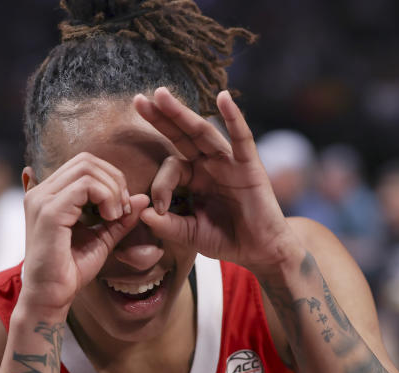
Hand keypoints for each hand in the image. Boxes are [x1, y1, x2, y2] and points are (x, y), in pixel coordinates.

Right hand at [21, 153, 147, 315]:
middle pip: (87, 161)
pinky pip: (86, 186)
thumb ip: (119, 219)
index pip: (84, 164)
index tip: (122, 208)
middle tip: (123, 210)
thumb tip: (142, 198)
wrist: (51, 296)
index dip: (111, 179)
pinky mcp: (49, 212)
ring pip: (87, 169)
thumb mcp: (101, 239)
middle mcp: (41, 192)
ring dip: (112, 189)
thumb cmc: (70, 271)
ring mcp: (42, 200)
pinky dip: (106, 198)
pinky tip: (110, 219)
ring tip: (116, 215)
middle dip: (114, 180)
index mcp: (49, 195)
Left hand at [133, 88, 294, 275]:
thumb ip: (167, 225)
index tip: (159, 208)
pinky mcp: (249, 165)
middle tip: (139, 100)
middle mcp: (209, 164)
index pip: (170, 167)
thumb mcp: (189, 233)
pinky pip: (241, 138)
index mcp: (193, 178)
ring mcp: (228, 162)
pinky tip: (223, 98)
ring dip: (182, 113)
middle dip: (161, 118)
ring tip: (161, 94)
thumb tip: (142, 213)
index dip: (160, 185)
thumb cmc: (225, 239)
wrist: (259, 251)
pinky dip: (234, 117)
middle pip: (181, 136)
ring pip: (203, 132)